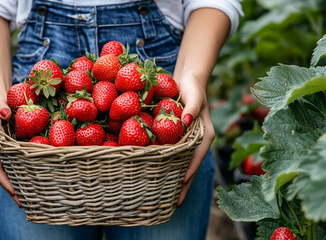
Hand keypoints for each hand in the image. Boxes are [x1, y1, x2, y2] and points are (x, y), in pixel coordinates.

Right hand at [0, 95, 21, 207]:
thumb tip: (6, 113)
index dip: (4, 181)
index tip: (14, 192)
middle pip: (1, 174)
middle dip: (11, 188)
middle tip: (24, 202)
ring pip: (7, 171)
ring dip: (16, 183)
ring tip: (29, 197)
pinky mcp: (6, 149)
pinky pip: (12, 164)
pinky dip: (20, 172)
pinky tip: (32, 178)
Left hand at [176, 78, 214, 207]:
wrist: (189, 79)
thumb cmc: (192, 86)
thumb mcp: (194, 94)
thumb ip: (191, 107)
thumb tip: (185, 121)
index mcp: (204, 134)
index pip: (196, 157)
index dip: (189, 171)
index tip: (181, 186)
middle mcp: (198, 141)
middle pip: (191, 166)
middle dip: (184, 185)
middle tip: (174, 205)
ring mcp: (189, 141)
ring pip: (183, 164)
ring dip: (176, 180)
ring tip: (167, 198)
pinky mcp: (179, 137)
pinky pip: (175, 155)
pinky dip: (168, 167)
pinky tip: (159, 175)